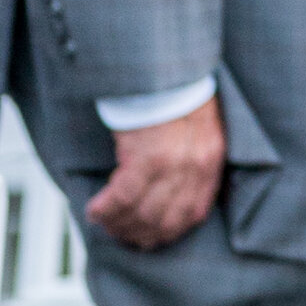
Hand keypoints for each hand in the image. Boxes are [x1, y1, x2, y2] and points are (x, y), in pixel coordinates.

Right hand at [89, 97, 224, 251]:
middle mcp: (194, 168)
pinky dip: (106, 209)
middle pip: (167, 220)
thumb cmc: (178, 93)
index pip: (194, 213)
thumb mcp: (199, 130)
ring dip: (120, 224)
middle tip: (123, 236)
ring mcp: (171, 165)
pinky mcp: (145, 158)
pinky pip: (123, 197)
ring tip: (105, 223)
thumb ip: (194, 161)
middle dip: (142, 234)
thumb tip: (173, 189)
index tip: (152, 237)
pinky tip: (95, 210)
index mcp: (211, 161)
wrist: (166, 68)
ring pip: (144, 213)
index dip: (170, 231)